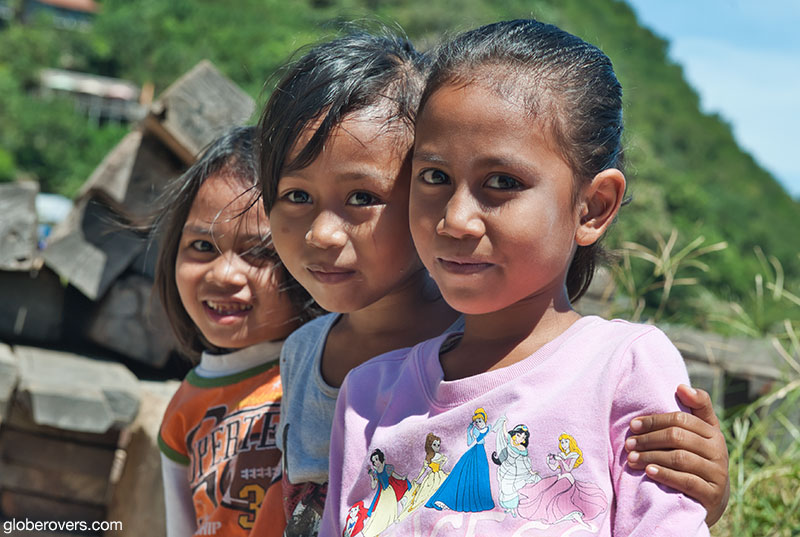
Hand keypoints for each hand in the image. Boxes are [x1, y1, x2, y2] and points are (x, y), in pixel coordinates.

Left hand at [625, 384, 729, 525]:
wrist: (713, 498)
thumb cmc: (700, 458)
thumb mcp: (701, 433)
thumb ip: (695, 408)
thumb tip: (681, 386)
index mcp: (713, 433)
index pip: (681, 419)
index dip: (654, 420)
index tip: (633, 425)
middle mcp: (719, 451)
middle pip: (678, 437)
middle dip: (649, 439)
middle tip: (628, 444)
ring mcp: (717, 474)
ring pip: (680, 459)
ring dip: (651, 457)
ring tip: (632, 458)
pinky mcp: (712, 495)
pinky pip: (686, 481)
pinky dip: (666, 475)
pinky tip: (648, 472)